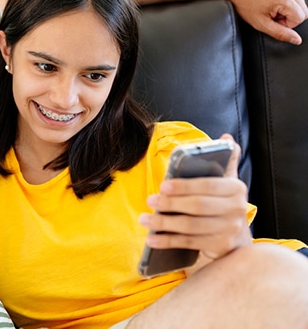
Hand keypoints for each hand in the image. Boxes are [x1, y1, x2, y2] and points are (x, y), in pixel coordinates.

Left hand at [139, 135, 252, 265]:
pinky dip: (168, 241)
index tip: (162, 186)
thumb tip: (226, 136)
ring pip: (191, 226)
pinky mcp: (221, 247)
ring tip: (144, 219)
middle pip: (198, 206)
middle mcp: (238, 209)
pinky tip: (152, 239)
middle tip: (150, 201)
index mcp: (237, 188)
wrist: (237, 239)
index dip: (184, 186)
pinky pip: (190, 243)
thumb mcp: (227, 182)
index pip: (207, 185)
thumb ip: (226, 161)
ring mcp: (231, 230)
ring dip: (164, 223)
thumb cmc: (222, 205)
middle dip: (170, 204)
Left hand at [220, 0, 307, 44]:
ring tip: (268, 6)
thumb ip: (281, 33)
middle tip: (270, 15)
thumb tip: (297, 40)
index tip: (271, 20)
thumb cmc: (243, 6)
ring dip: (287, 6)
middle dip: (289, 15)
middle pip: (303, 8)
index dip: (286, 24)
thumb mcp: (260, 24)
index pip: (300, 18)